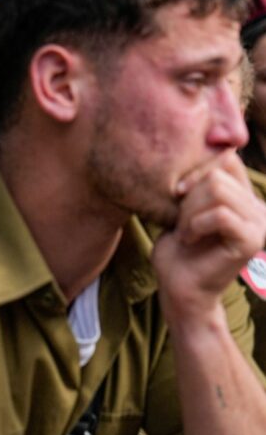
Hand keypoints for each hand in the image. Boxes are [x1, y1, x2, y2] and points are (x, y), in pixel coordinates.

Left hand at [153, 151, 265, 324]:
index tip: (178, 192)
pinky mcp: (252, 239)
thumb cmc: (176, 249)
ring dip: (190, 212)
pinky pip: (219, 214)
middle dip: (189, 198)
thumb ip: (196, 183)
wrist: (178, 288)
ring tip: (186, 232)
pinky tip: (189, 240)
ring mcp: (259, 223)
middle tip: (182, 224)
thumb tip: (200, 147)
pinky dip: (195, 225)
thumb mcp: (183, 208)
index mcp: (245, 197)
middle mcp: (259, 206)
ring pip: (218, 191)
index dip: (197, 170)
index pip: (227, 159)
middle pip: (218, 174)